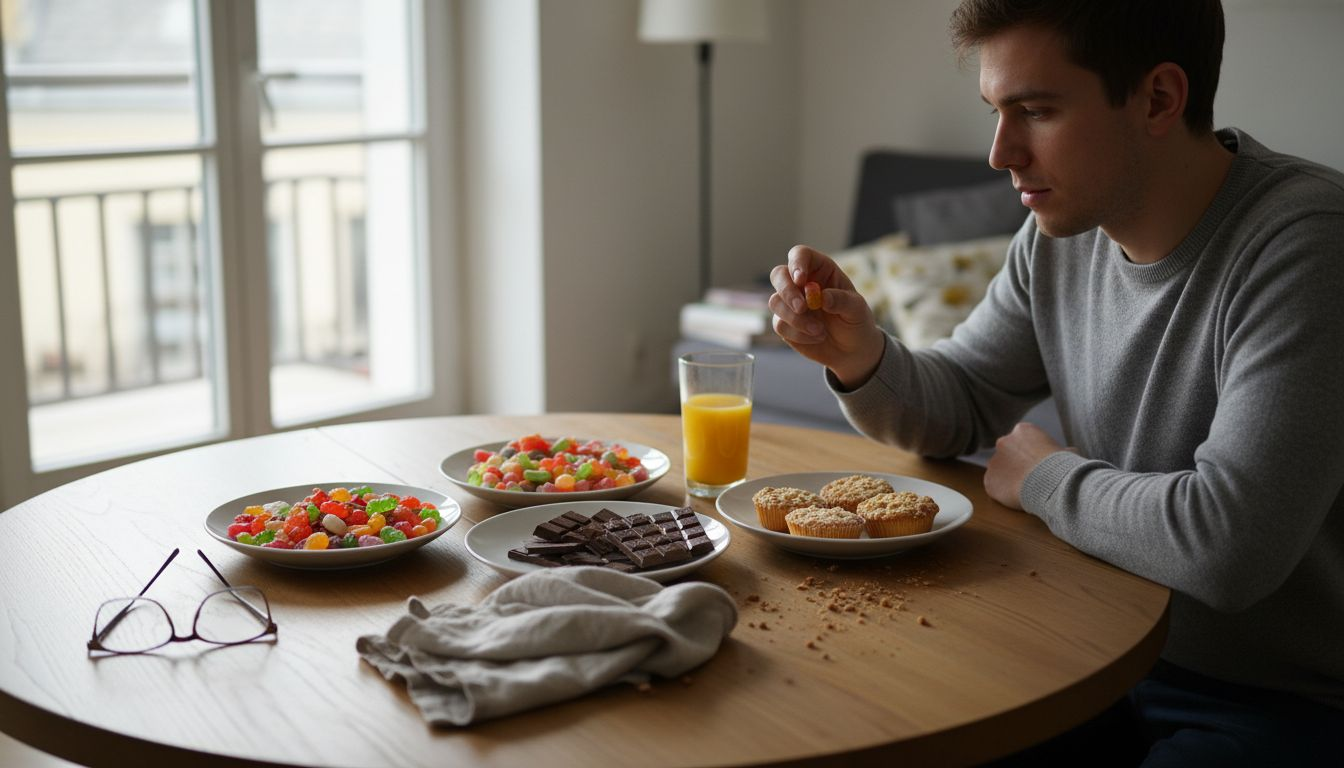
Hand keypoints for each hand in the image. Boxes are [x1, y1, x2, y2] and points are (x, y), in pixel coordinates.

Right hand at [768, 245, 885, 387]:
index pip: (800, 255)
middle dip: (787, 291)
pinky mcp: (784, 323)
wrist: (851, 350)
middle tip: (802, 308)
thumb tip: (822, 297)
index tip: (801, 279)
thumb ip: (841, 300)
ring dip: (795, 318)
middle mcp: (801, 283)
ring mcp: (790, 303)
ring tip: (820, 331)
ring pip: (775, 302)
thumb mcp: (857, 309)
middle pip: (778, 275)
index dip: (797, 263)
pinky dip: (798, 334)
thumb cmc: (856, 322)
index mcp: (820, 270)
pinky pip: (780, 325)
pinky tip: (816, 337)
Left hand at [983, 422, 1068, 509]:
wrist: (1051, 483)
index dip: (1032, 454)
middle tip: (1031, 477)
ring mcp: (994, 461)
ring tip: (1026, 488)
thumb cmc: (1062, 466)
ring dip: (1009, 478)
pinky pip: (994, 486)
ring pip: (1000, 470)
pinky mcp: (989, 480)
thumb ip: (1061, 450)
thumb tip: (1068, 452)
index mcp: (1022, 430)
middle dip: (1017, 464)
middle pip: (1008, 453)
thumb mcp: (1067, 452)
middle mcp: (1003, 442)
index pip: (1022, 440)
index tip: (1039, 464)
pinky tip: (1017, 496)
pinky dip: (1003, 492)